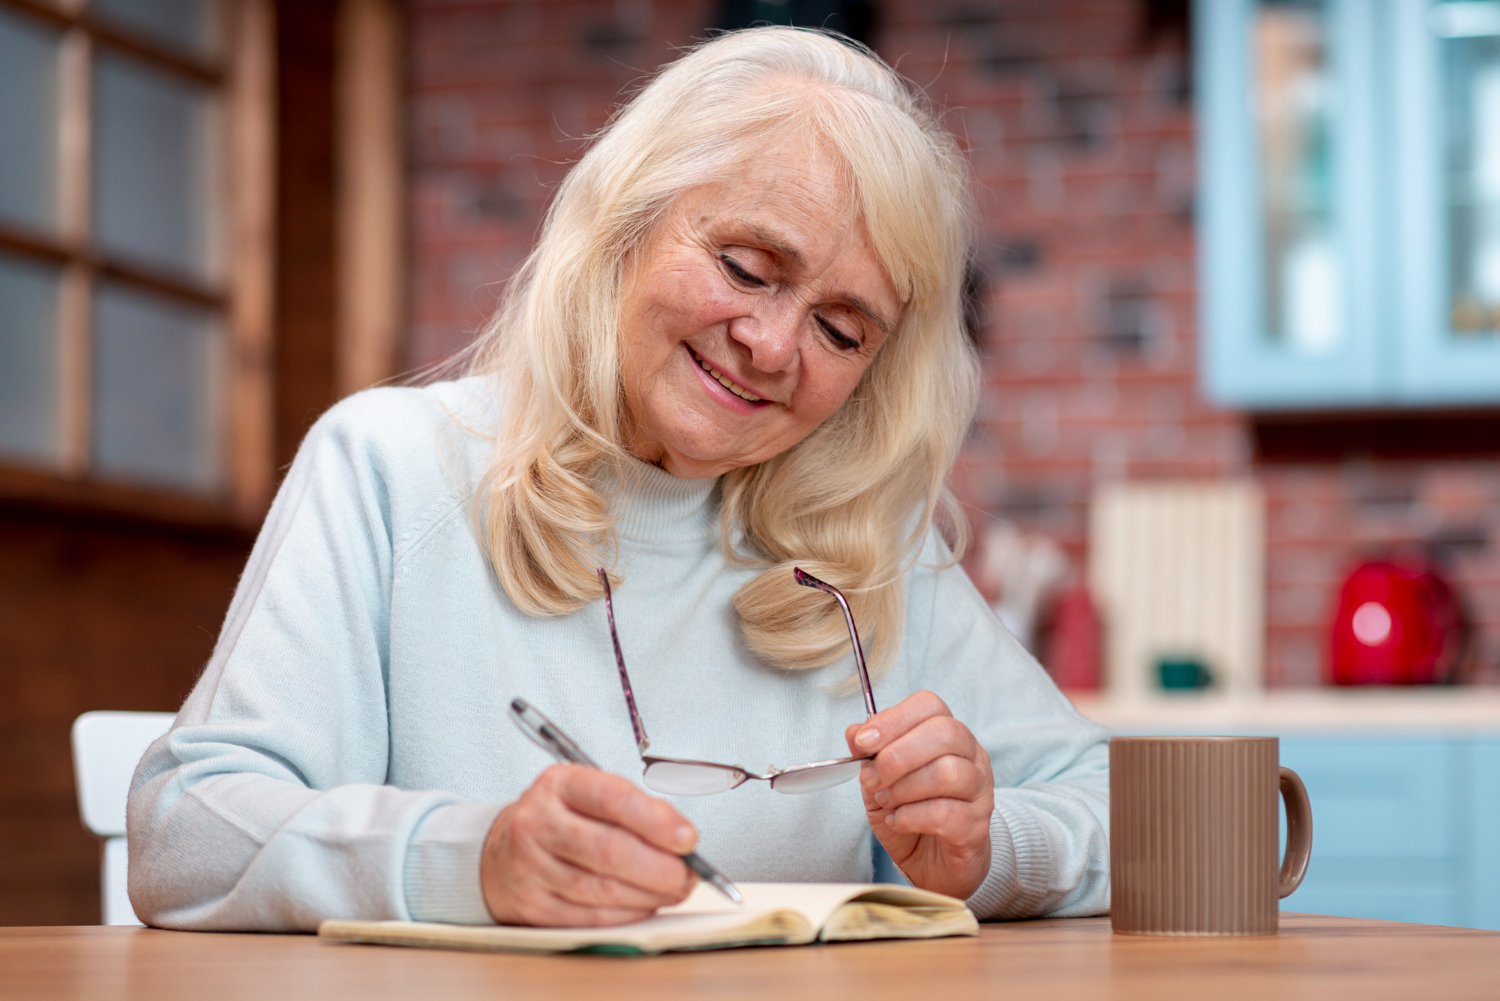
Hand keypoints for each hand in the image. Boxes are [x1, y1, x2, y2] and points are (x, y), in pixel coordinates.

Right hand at [480, 764, 698, 925]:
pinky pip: (589, 917)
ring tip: (674, 890)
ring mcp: (530, 867)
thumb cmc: (560, 819)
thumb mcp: (589, 794)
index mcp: (559, 784)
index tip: (688, 838)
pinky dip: (626, 914)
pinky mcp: (532, 905)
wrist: (499, 852)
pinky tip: (644, 906)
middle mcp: (538, 823)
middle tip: (688, 875)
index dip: (657, 822)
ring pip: (602, 889)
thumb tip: (681, 837)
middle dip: (660, 868)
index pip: (613, 798)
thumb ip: (635, 808)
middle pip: (609, 850)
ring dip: (649, 895)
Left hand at [845, 690, 993, 898]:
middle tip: (871, 779)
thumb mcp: (880, 781)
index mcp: (947, 735)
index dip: (894, 719)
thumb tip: (854, 732)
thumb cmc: (911, 814)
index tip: (864, 742)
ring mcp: (980, 791)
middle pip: (944, 733)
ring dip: (903, 788)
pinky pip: (945, 813)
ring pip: (947, 772)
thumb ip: (869, 755)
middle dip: (897, 756)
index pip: (929, 706)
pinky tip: (898, 821)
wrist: (933, 865)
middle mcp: (971, 757)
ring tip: (886, 801)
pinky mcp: (976, 827)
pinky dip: (911, 816)